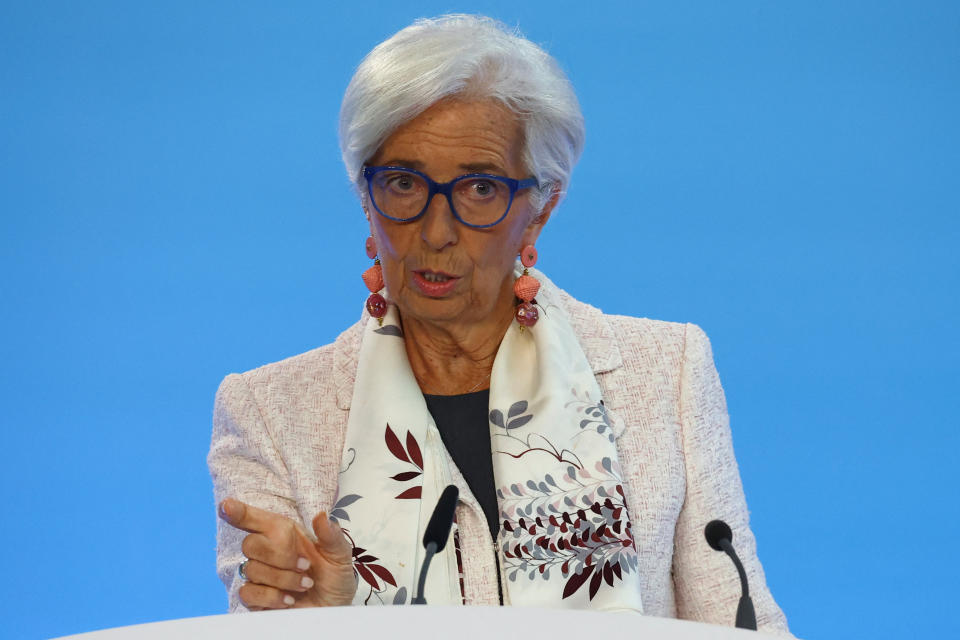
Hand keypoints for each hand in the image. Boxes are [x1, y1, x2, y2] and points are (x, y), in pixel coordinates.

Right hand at [218, 498, 357, 608]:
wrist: (333, 608)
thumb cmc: (334, 577)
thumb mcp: (340, 554)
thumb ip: (331, 535)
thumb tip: (321, 515)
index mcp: (284, 533)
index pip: (255, 519)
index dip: (238, 512)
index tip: (227, 506)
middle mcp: (268, 551)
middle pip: (250, 544)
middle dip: (279, 556)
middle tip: (305, 565)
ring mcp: (260, 575)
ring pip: (252, 569)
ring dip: (283, 579)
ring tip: (305, 585)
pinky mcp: (256, 598)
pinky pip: (249, 592)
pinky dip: (272, 596)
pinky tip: (289, 600)